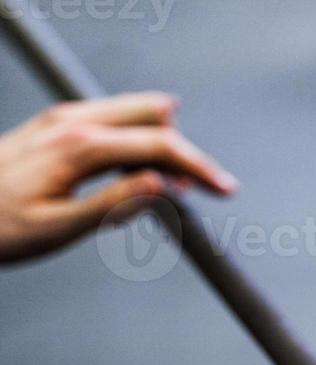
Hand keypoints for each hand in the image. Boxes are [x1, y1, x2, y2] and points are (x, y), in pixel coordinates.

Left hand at [0, 91, 238, 261]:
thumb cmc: (1, 228)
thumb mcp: (61, 228)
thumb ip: (113, 205)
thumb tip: (161, 187)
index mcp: (78, 147)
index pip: (157, 146)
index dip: (197, 167)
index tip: (224, 189)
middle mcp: (71, 122)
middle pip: (152, 119)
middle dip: (187, 151)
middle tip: (211, 186)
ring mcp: (62, 119)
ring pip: (132, 115)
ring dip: (163, 144)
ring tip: (179, 185)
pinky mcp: (55, 127)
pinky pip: (111, 122)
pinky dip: (137, 141)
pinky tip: (143, 169)